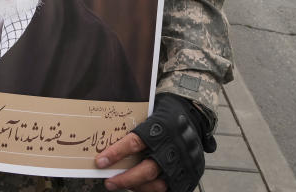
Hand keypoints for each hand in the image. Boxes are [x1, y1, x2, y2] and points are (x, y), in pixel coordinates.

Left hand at [95, 93, 211, 191]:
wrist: (194, 116)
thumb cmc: (167, 114)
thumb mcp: (151, 112)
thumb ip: (133, 126)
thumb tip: (106, 140)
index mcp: (161, 128)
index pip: (135, 143)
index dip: (116, 153)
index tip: (100, 162)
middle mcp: (173, 148)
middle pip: (147, 170)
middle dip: (126, 179)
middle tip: (109, 182)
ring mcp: (183, 164)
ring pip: (158, 184)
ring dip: (137, 187)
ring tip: (122, 184)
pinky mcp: (189, 175)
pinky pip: (168, 190)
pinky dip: (151, 190)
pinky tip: (140, 187)